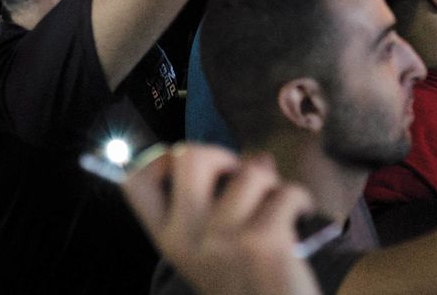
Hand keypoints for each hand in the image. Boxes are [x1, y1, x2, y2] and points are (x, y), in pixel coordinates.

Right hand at [122, 145, 318, 294]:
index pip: (135, 182)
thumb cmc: (243, 287)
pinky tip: (300, 217)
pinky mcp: (264, 243)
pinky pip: (287, 192)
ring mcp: (224, 240)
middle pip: (190, 155)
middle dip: (223, 155)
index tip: (184, 168)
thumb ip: (220, 204)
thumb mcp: (211, 253)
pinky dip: (301, 200)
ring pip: (252, 170)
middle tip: (240, 179)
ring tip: (277, 208)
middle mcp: (188, 237)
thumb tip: (260, 157)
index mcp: (169, 240)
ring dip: (272, 184)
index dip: (157, 159)